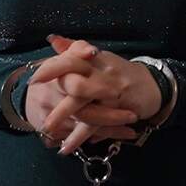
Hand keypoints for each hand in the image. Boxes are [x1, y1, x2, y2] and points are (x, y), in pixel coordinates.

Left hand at [32, 34, 162, 153]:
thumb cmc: (119, 71)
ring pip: (83, 106)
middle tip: (36, 109)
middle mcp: (101, 73)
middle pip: (74, 84)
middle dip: (53, 95)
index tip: (33, 79)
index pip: (69, 60)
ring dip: (64, 118)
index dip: (50, 69)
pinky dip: (79, 136)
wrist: (152, 84)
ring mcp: (109, 92)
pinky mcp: (117, 109)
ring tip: (46, 128)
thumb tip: (52, 39)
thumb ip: (73, 49)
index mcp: (93, 59)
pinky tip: (66, 146)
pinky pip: (95, 125)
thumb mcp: (97, 58)